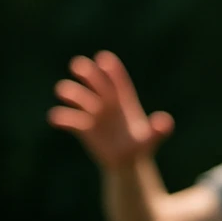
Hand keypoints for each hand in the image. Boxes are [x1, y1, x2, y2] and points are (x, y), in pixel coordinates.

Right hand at [48, 51, 173, 168]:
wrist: (127, 161)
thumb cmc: (140, 145)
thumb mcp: (150, 139)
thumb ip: (158, 130)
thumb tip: (166, 122)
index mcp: (123, 98)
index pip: (117, 79)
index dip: (111, 69)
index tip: (104, 59)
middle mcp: (106, 101)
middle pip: (94, 81)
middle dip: (87, 73)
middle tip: (78, 67)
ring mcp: (92, 113)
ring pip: (78, 97)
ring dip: (71, 93)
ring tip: (63, 92)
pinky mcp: (82, 128)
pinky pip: (69, 120)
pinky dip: (61, 118)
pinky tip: (55, 119)